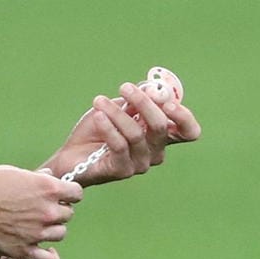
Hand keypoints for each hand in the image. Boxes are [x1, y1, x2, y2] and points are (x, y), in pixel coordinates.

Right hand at [0, 165, 81, 258]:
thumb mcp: (14, 172)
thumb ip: (36, 179)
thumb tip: (49, 179)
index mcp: (47, 188)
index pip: (77, 193)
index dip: (68, 193)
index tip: (59, 195)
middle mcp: (46, 211)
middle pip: (68, 214)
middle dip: (56, 210)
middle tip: (39, 209)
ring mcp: (36, 233)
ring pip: (60, 234)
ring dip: (51, 230)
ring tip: (35, 225)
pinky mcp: (23, 250)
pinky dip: (50, 257)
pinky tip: (45, 250)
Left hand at [49, 80, 200, 185]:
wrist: (71, 155)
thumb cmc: (98, 130)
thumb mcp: (120, 107)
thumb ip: (139, 99)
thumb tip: (155, 88)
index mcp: (160, 136)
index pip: (188, 131)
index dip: (184, 116)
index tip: (166, 99)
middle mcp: (155, 152)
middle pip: (161, 126)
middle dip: (143, 102)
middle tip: (125, 88)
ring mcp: (140, 164)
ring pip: (136, 133)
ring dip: (116, 112)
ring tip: (99, 101)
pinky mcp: (122, 171)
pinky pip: (120, 145)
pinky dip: (108, 126)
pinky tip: (98, 115)